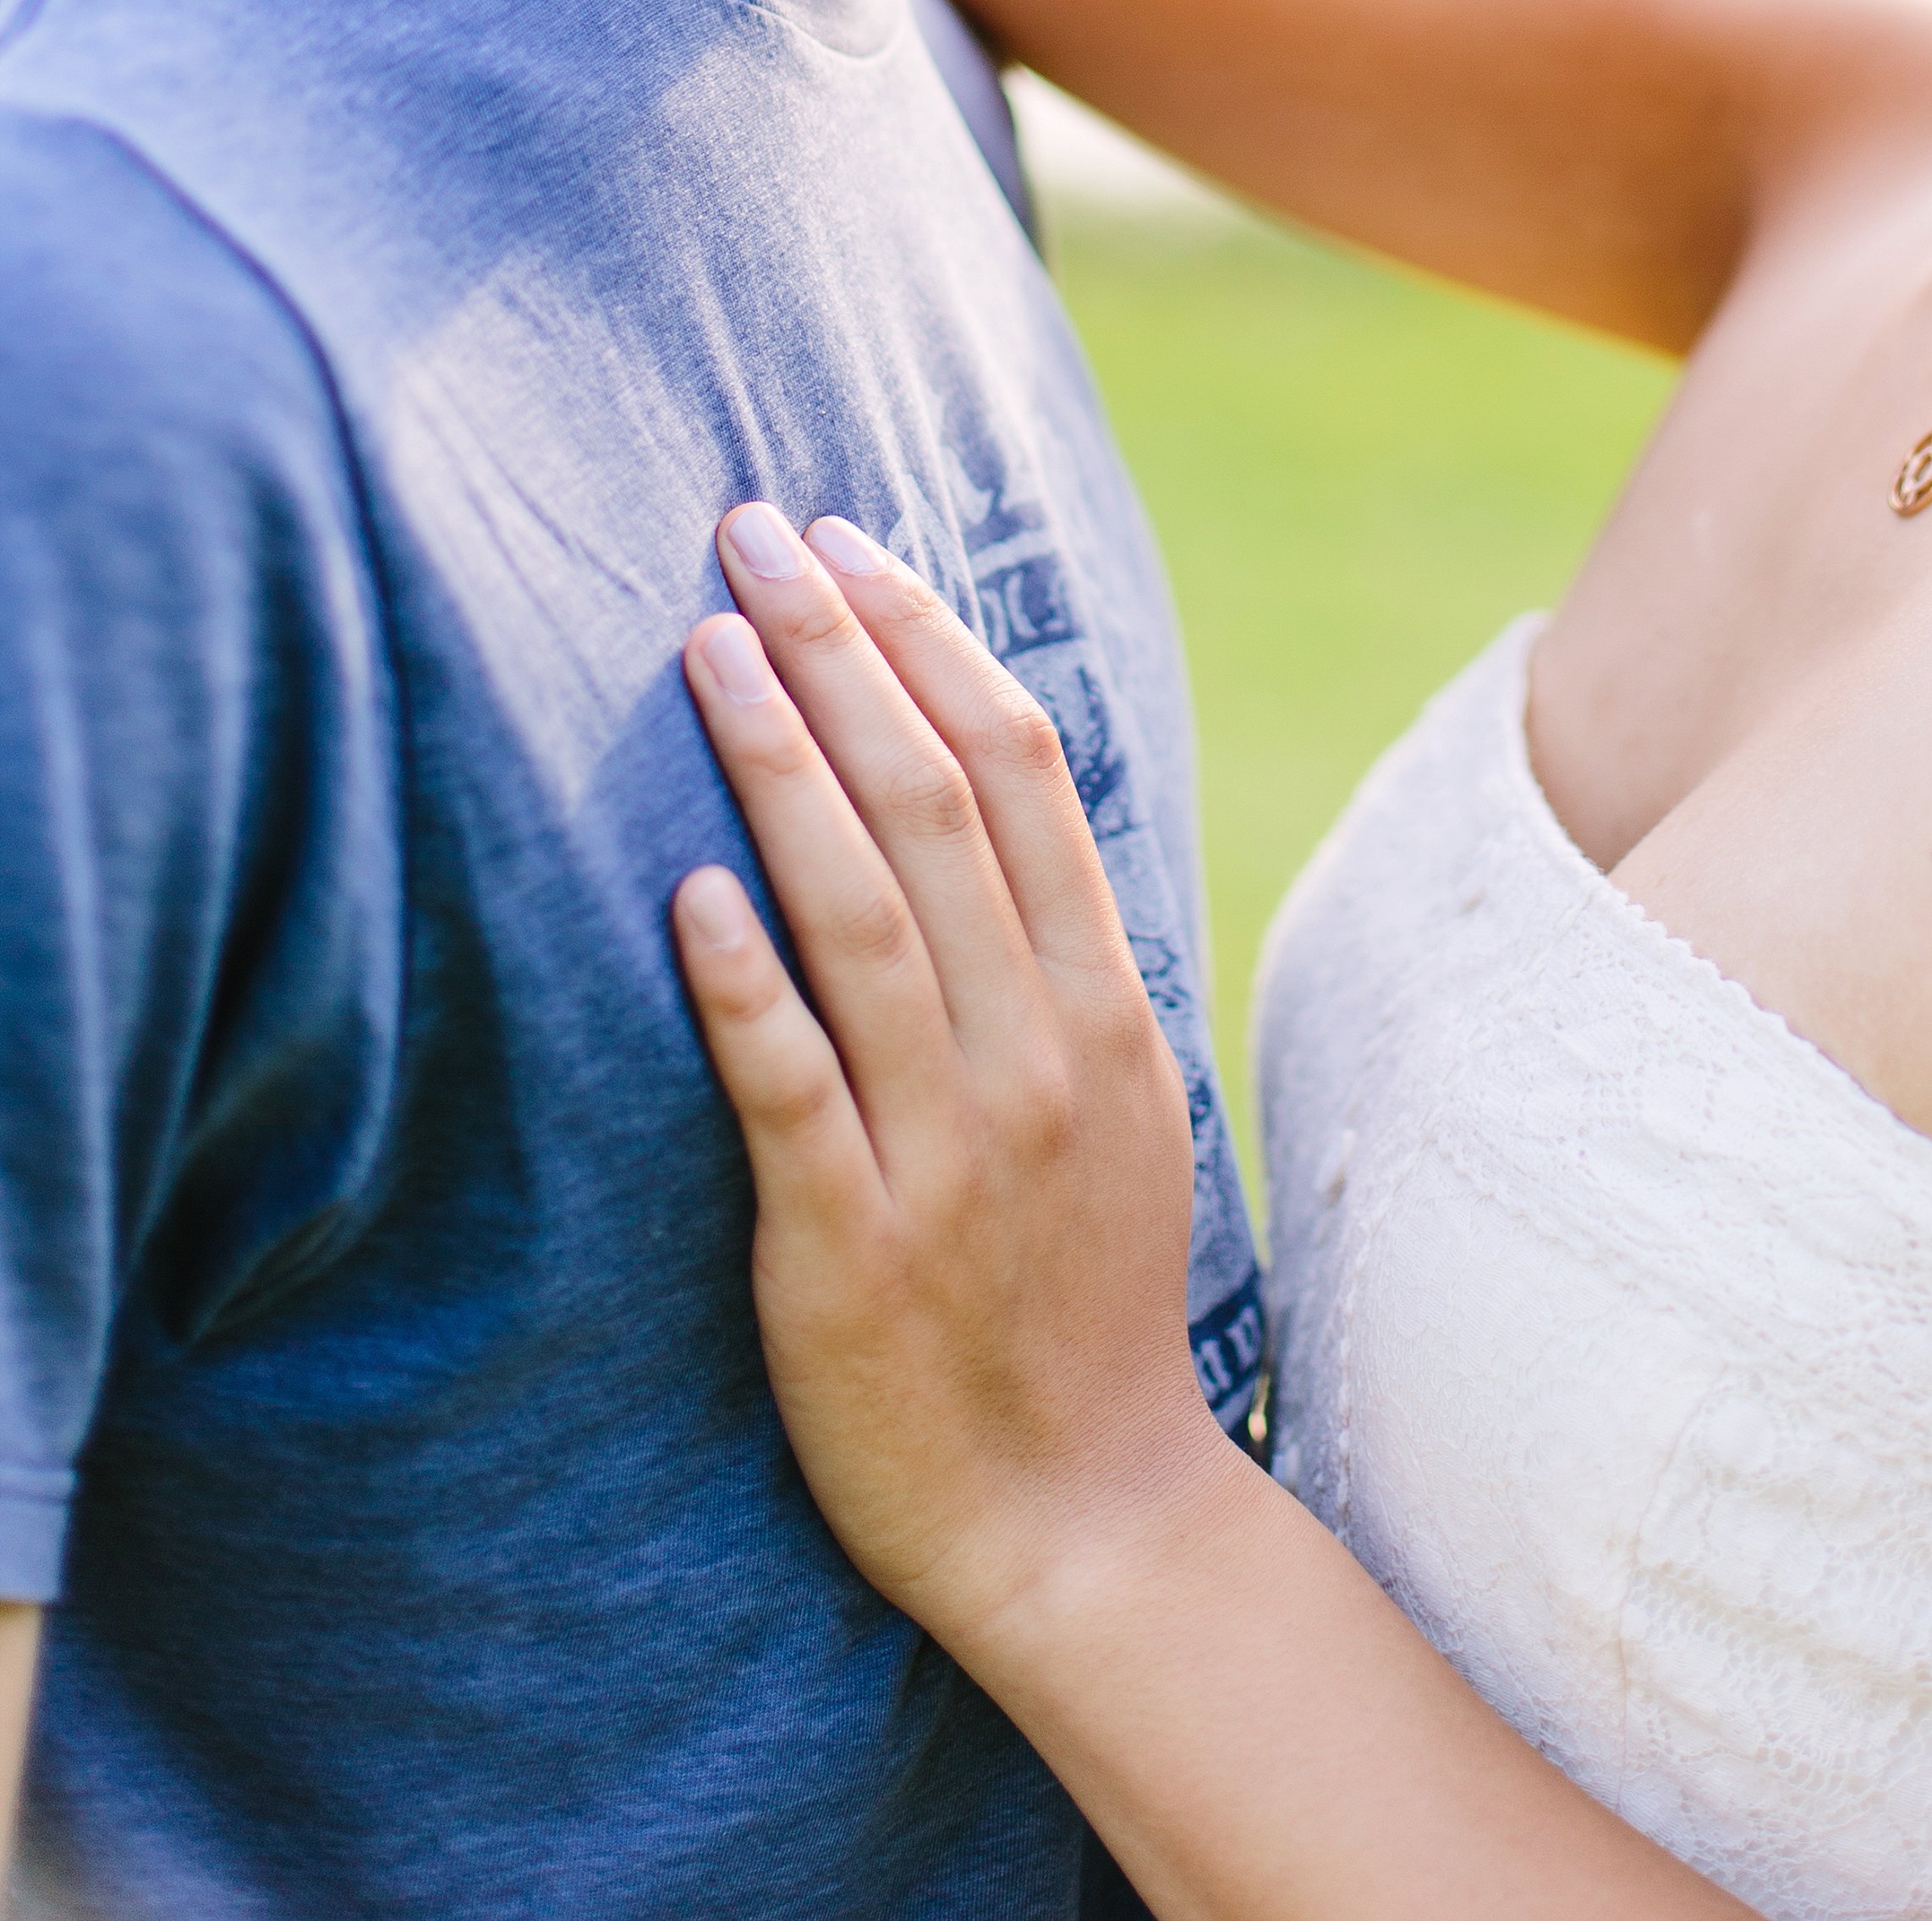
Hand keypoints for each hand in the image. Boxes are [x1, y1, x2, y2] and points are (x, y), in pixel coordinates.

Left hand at [674, 510, 1226, 1659]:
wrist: (1086, 1521)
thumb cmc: (1080, 1299)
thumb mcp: (1118, 1102)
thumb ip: (1055, 959)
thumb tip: (987, 793)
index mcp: (1100, 1003)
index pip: (1019, 766)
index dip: (927, 637)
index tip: (847, 540)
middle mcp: (1034, 1052)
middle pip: (935, 802)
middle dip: (839, 650)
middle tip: (750, 535)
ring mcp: (947, 1149)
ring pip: (861, 914)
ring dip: (779, 764)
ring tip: (703, 647)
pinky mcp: (851, 1249)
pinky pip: (792, 1093)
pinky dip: (743, 983)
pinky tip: (687, 890)